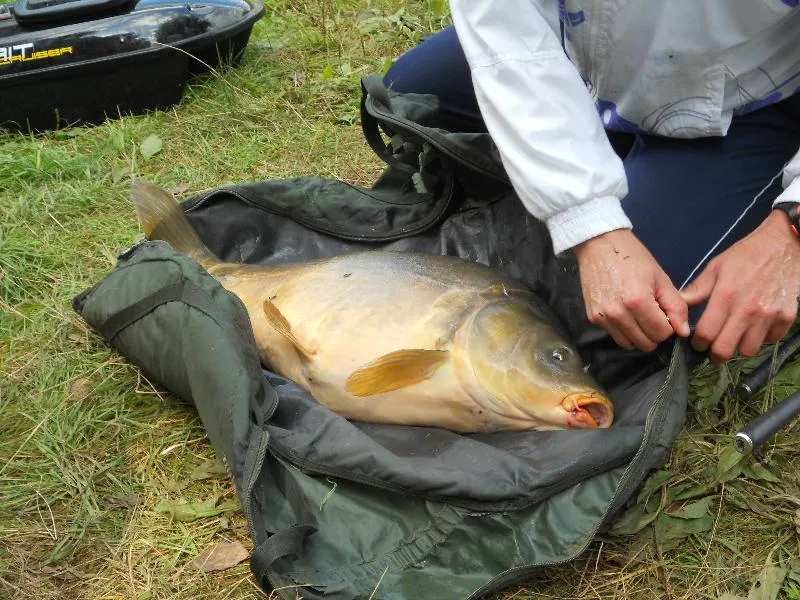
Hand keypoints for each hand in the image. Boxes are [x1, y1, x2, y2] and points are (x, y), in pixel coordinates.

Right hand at [574, 229, 690, 351]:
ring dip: (639, 335)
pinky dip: (624, 331)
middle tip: (653, 315)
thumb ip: (675, 306)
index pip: (662, 333)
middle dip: (655, 333)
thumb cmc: (632, 257)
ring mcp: (603, 317)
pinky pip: (615, 336)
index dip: (669, 326)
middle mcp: (618, 314)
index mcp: (638, 301)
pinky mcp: (593, 318)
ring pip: (629, 344)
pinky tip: (625, 314)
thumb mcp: (661, 278)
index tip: (665, 313)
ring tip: (639, 316)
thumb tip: (682, 332)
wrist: (599, 244)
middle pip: (646, 343)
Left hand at [681, 210, 799, 363]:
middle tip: (712, 352)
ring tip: (735, 339)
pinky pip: (771, 340)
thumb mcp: (717, 267)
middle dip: (714, 355)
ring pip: (749, 350)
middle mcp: (747, 310)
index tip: (697, 343)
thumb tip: (678, 305)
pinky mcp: (787, 317)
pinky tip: (755, 328)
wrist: (784, 245)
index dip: (698, 343)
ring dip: (739, 348)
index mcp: (726, 297)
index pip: (706, 333)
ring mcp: (769, 315)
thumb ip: (697, 290)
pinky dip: (762, 339)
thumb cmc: (746, 255)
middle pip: (725, 349)